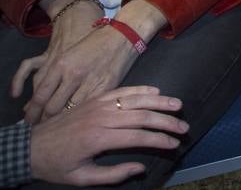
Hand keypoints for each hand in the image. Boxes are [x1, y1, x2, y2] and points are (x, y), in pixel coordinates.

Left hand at [20, 24, 139, 122]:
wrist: (122, 37)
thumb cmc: (91, 46)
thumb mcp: (66, 57)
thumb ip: (50, 78)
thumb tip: (32, 104)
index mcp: (60, 65)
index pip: (40, 96)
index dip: (32, 112)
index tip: (28, 121)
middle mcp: (73, 74)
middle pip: (52, 107)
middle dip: (44, 120)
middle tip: (41, 127)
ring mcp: (90, 82)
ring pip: (70, 111)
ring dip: (62, 120)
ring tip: (57, 126)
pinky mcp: (106, 88)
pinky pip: (88, 108)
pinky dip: (81, 115)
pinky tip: (77, 119)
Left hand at [30, 86, 186, 185]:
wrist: (30, 147)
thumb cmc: (56, 166)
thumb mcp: (81, 178)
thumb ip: (113, 174)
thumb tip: (140, 167)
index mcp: (98, 138)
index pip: (138, 136)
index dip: (159, 140)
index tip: (174, 144)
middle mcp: (101, 118)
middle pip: (141, 116)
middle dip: (166, 122)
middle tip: (183, 127)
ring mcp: (98, 105)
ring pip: (135, 100)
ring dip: (159, 102)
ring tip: (178, 105)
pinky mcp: (94, 99)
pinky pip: (122, 90)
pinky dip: (140, 90)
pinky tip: (156, 92)